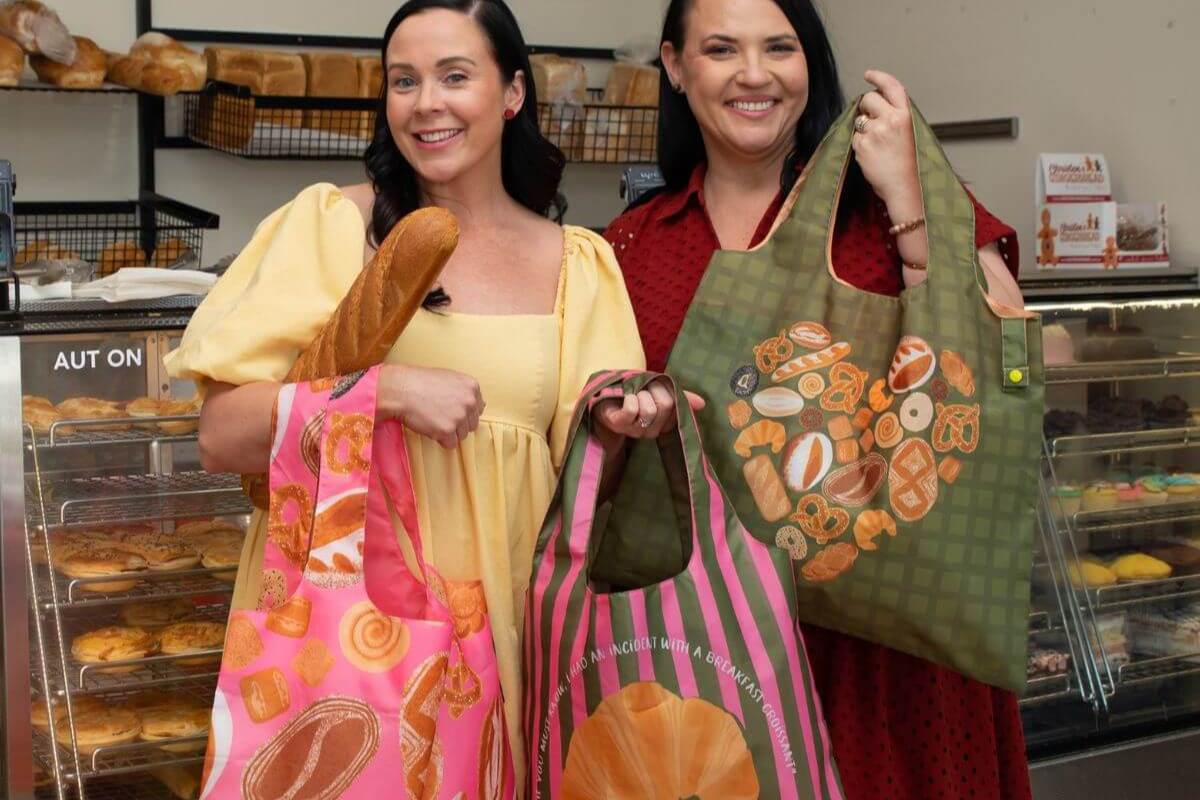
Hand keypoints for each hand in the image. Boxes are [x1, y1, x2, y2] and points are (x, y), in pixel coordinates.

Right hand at [378, 364, 483, 448]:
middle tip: (439, 414)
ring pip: (462, 435)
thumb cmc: (421, 382)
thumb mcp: (449, 378)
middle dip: (457, 423)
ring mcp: (459, 416)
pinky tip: (429, 426)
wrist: (400, 389)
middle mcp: (469, 401)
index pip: (478, 409)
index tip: (449, 408)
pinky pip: (450, 444)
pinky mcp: (447, 430)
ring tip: (432, 419)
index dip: (462, 411)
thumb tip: (481, 405)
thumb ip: (466, 391)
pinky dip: (440, 439)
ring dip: (448, 432)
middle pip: (471, 424)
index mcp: (472, 386)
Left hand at [592, 379, 706, 448]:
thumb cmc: (633, 393)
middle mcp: (652, 430)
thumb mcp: (658, 390)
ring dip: (640, 394)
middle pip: (665, 405)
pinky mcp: (619, 424)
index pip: (676, 404)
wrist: (603, 397)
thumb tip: (703, 404)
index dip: (666, 390)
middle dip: (654, 389)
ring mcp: (635, 429)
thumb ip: (679, 396)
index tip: (656, 387)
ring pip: (650, 409)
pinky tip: (626, 398)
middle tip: (643, 388)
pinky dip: (630, 399)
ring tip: (632, 394)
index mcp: (664, 422)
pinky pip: (632, 410)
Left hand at [851, 70, 920, 214]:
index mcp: (907, 115)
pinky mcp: (862, 145)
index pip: (892, 86)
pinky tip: (872, 156)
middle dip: (866, 107)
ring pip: (858, 119)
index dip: (878, 77)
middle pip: (869, 99)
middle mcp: (891, 119)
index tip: (869, 74)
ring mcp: (875, 132)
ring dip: (863, 128)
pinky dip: (859, 145)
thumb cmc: (911, 164)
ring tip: (877, 145)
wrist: (906, 188)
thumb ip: (898, 116)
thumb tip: (881, 104)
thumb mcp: (912, 133)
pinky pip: (854, 138)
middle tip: (872, 120)